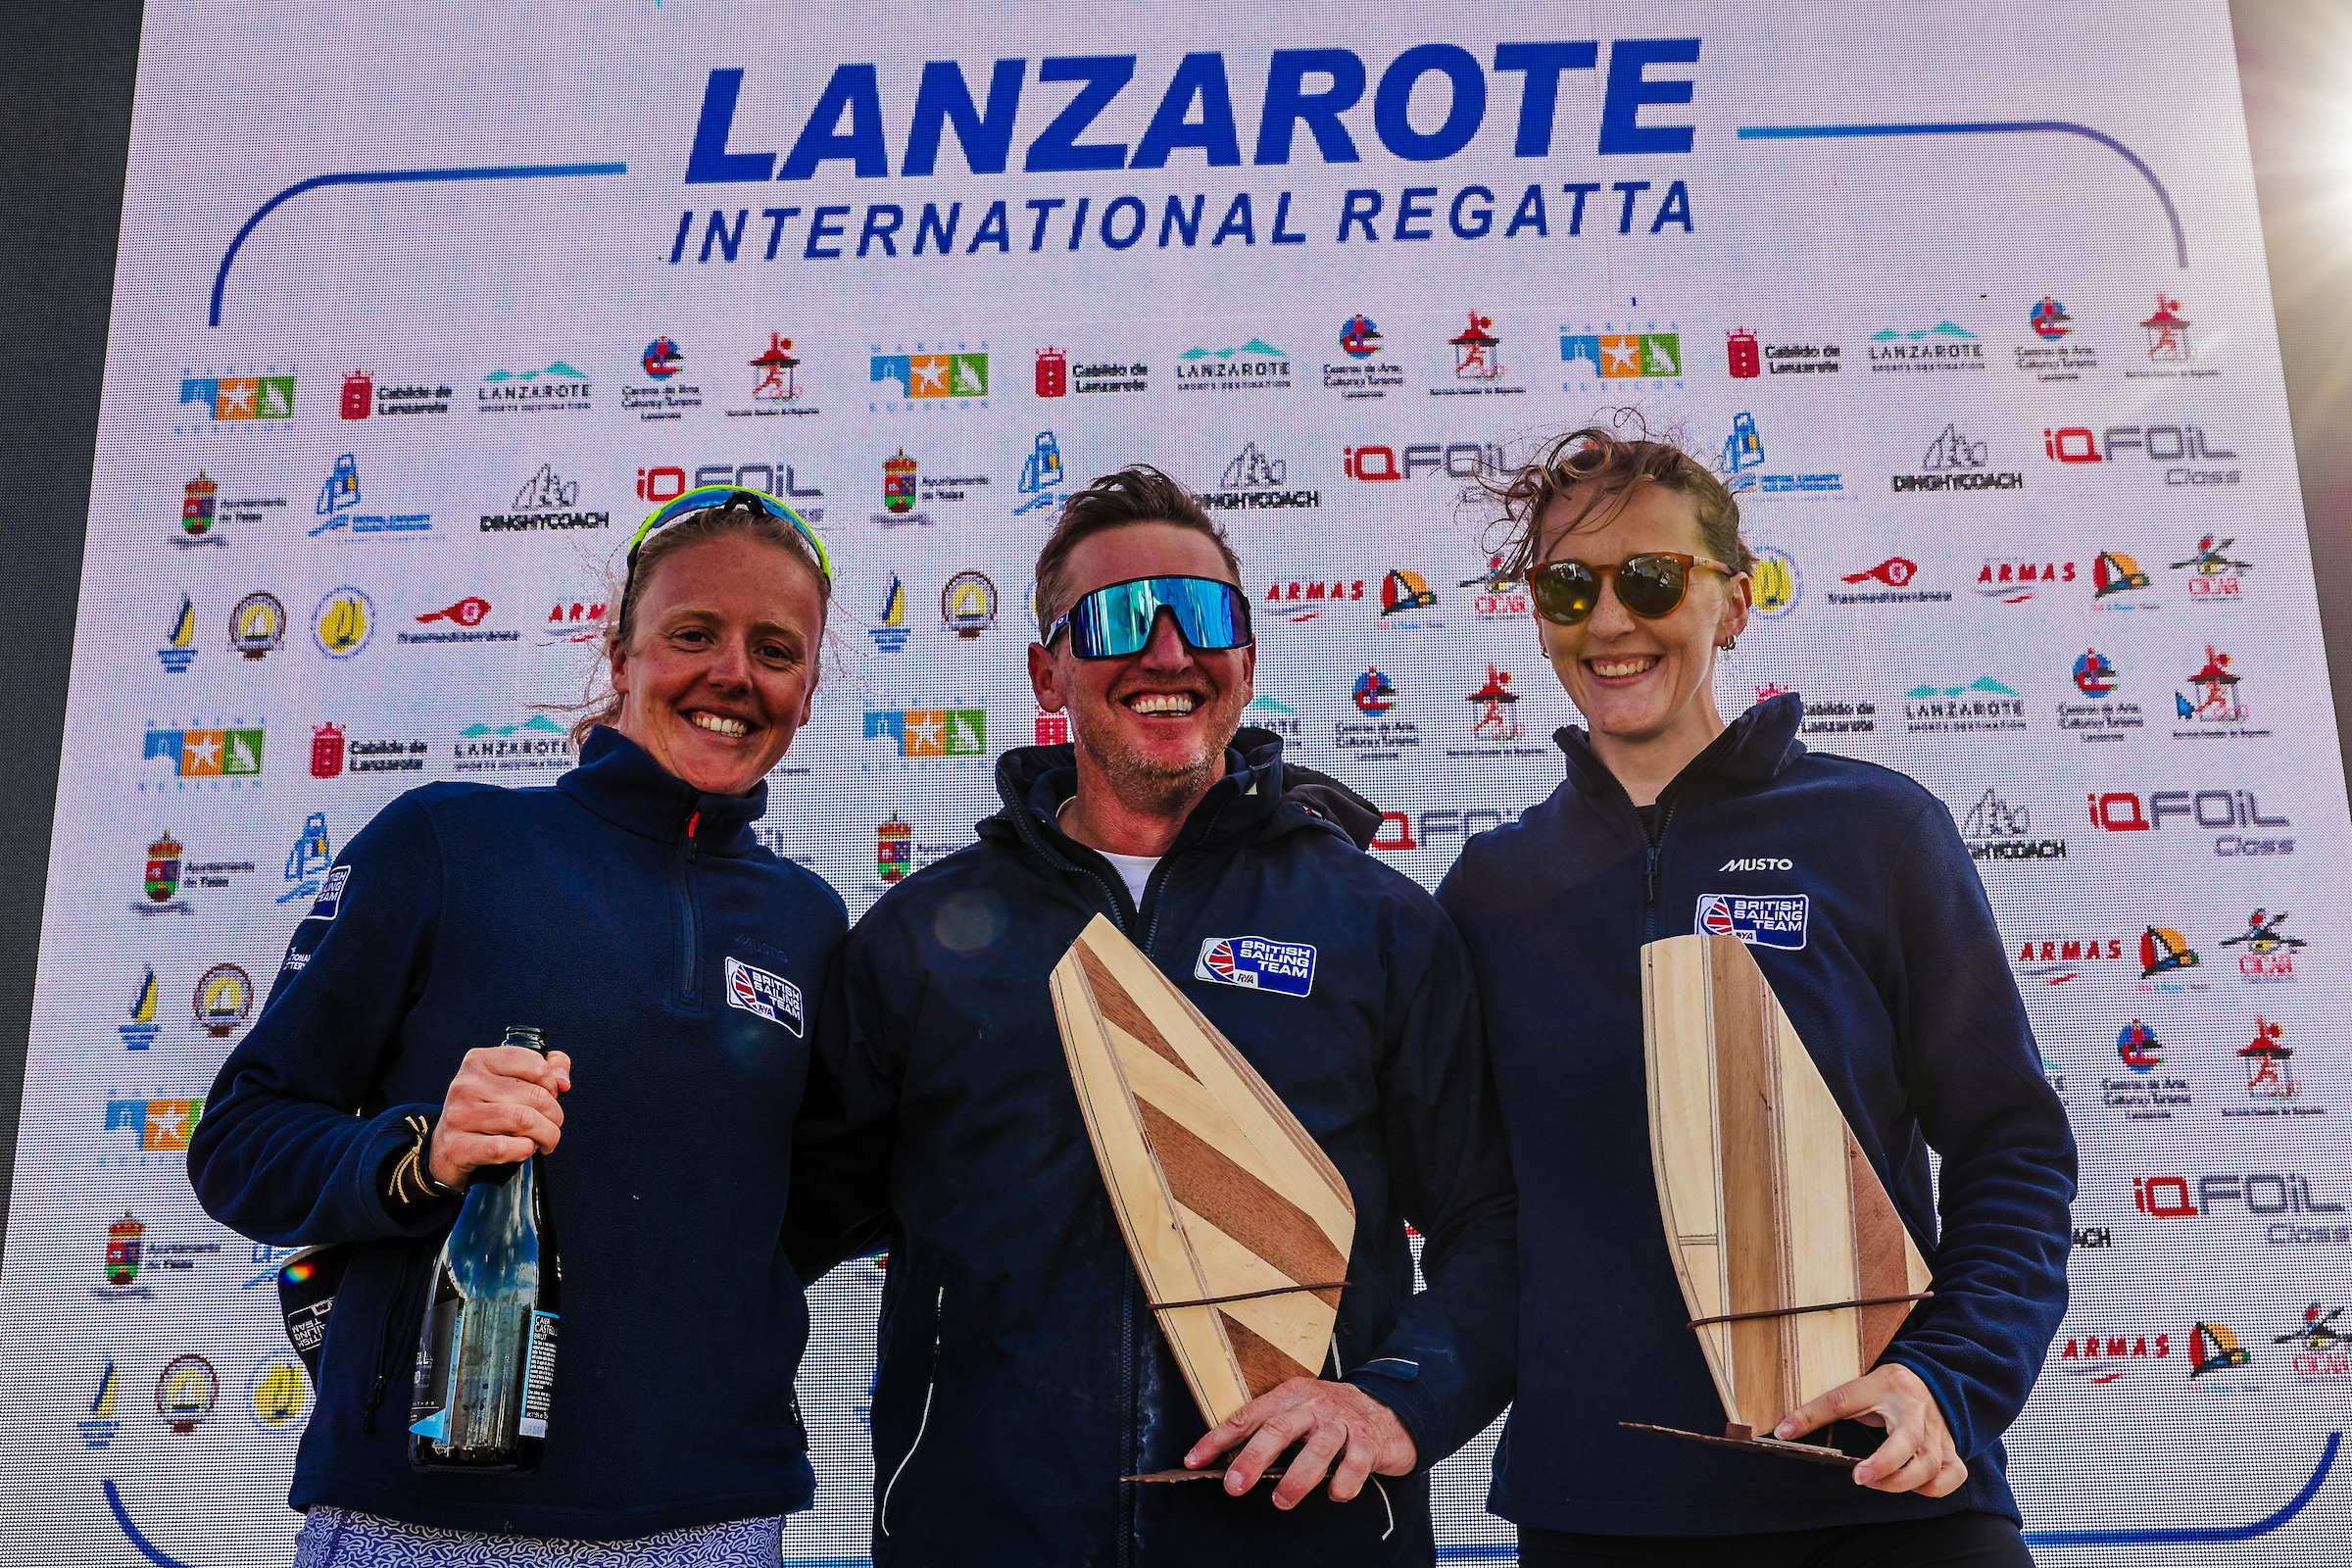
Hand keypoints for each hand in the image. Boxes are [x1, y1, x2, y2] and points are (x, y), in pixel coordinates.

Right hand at [428, 1047, 572, 1187]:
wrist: (448, 1148)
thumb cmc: (487, 1110)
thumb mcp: (510, 1080)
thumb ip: (546, 1067)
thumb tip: (563, 1080)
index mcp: (478, 1061)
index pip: (535, 1064)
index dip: (552, 1084)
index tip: (551, 1096)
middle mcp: (465, 1084)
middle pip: (534, 1096)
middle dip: (555, 1114)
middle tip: (553, 1125)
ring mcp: (459, 1115)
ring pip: (524, 1120)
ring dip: (546, 1134)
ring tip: (545, 1139)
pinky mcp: (457, 1146)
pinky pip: (503, 1147)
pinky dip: (524, 1150)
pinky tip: (526, 1149)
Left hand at [1183, 1377, 1416, 1508]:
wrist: (1390, 1408)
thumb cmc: (1333, 1416)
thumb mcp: (1300, 1411)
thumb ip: (1270, 1429)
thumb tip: (1228, 1460)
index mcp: (1291, 1395)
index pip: (1248, 1415)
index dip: (1218, 1438)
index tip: (1194, 1460)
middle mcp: (1315, 1404)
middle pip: (1279, 1428)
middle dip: (1254, 1458)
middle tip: (1234, 1485)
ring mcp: (1343, 1422)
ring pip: (1318, 1449)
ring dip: (1298, 1478)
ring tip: (1281, 1500)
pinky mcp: (1369, 1441)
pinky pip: (1355, 1464)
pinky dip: (1344, 1483)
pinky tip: (1335, 1494)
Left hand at [1774, 1362, 1966, 1495]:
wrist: (1931, 1380)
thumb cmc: (1887, 1389)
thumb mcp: (1858, 1388)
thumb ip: (1827, 1407)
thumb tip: (1784, 1430)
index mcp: (1884, 1384)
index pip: (1843, 1399)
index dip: (1812, 1415)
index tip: (1785, 1431)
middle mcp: (1914, 1408)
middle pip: (1908, 1438)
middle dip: (1884, 1464)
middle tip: (1859, 1477)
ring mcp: (1936, 1430)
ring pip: (1931, 1463)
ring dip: (1903, 1481)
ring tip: (1876, 1483)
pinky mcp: (1950, 1448)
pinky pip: (1953, 1474)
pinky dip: (1936, 1487)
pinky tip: (1916, 1488)